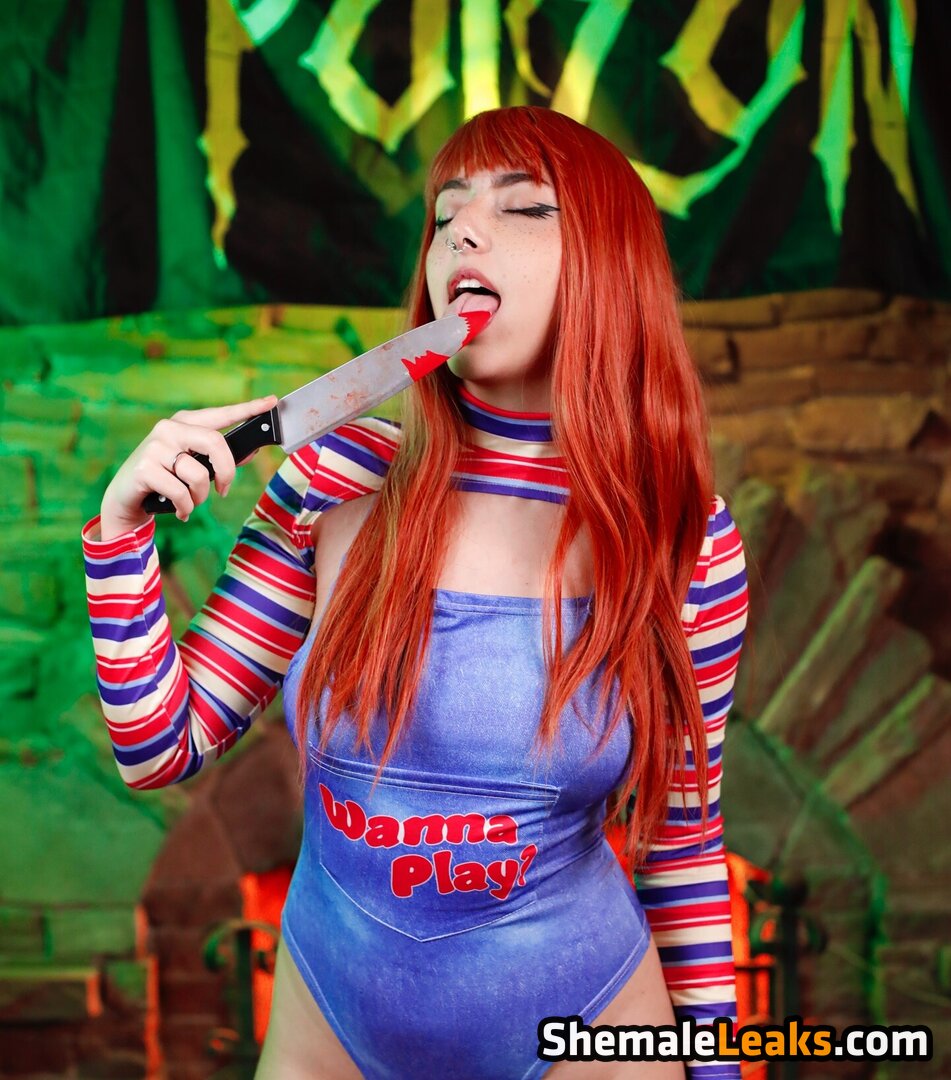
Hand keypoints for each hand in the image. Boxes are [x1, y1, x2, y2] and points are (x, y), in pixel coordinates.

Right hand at [98, 396, 278, 540]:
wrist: (126, 498)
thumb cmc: (166, 479)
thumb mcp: (193, 465)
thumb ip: (219, 458)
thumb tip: (252, 453)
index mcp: (185, 423)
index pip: (221, 413)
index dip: (247, 408)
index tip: (271, 402)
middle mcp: (170, 429)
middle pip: (215, 443)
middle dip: (227, 472)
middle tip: (224, 490)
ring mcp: (155, 447)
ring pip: (199, 475)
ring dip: (200, 497)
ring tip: (190, 501)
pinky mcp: (145, 468)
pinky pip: (181, 493)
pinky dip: (185, 507)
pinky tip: (180, 510)